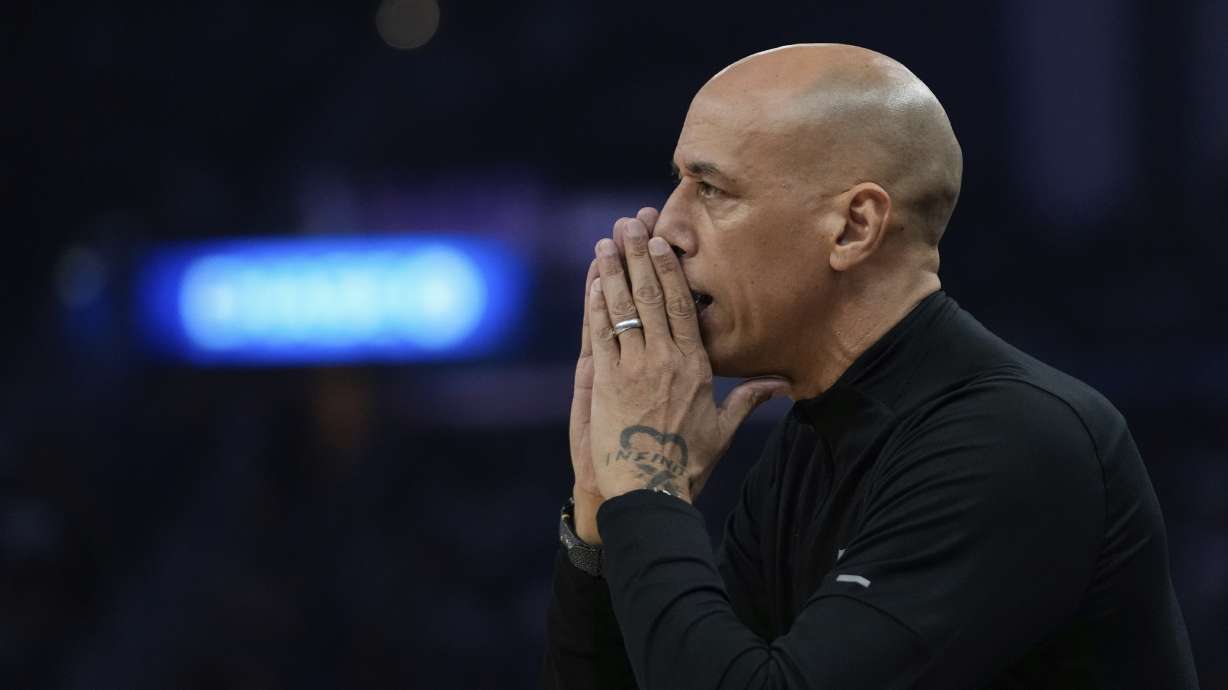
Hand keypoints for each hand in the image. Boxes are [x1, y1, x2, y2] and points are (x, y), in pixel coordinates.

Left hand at [587, 214, 789, 502]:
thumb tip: (784, 384)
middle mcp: (665, 359)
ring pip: (624, 307)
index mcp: (694, 366)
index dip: (671, 270)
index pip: (682, 307)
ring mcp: (632, 366)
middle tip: (630, 224)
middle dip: (640, 256)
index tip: (663, 242)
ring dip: (614, 270)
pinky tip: (594, 280)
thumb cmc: (687, 464)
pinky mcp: (605, 380)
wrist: (650, 490)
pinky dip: (597, 302)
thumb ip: (749, 400)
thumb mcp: (722, 429)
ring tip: (607, 241)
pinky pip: (601, 331)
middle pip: (652, 296)